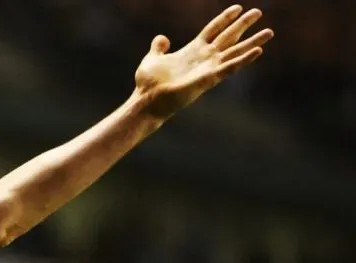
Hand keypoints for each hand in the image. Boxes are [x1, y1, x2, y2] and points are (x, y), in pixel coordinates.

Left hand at [133, 5, 272, 119]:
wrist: (147, 100)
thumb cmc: (148, 83)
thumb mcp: (152, 58)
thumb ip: (159, 47)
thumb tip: (162, 37)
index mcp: (193, 50)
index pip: (213, 30)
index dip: (225, 19)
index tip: (237, 8)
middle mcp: (204, 58)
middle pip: (228, 36)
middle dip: (243, 24)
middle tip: (258, 12)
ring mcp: (208, 68)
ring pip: (235, 51)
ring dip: (253, 42)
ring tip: (269, 32)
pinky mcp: (209, 78)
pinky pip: (230, 67)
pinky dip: (244, 59)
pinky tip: (258, 51)